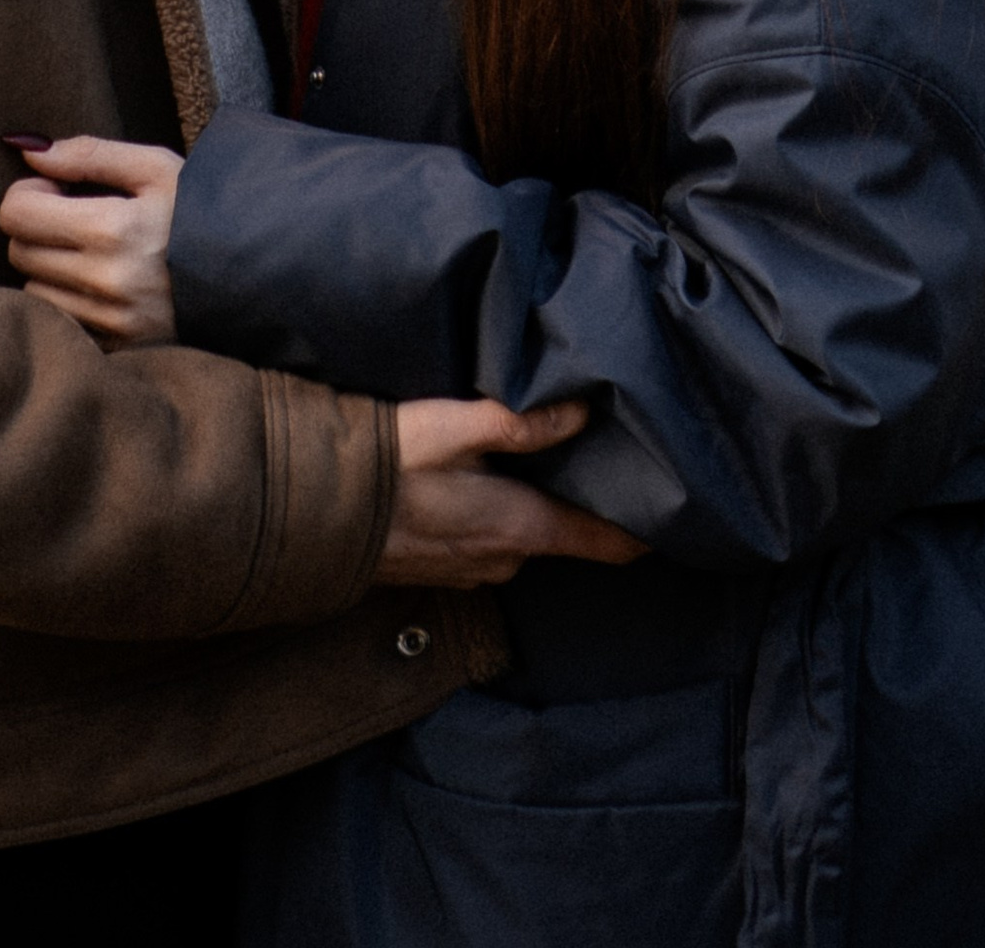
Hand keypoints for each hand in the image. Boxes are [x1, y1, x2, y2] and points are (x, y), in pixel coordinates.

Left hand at [0, 135, 181, 344]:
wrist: (254, 277)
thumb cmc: (202, 212)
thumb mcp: (156, 167)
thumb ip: (89, 154)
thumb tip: (28, 151)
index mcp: (112, 229)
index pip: (17, 213)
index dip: (28, 195)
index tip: (57, 191)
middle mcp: (105, 282)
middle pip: (18, 251)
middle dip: (36, 228)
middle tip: (74, 217)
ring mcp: (110, 323)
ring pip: (33, 291)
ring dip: (50, 268)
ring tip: (91, 252)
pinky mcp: (116, 349)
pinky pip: (60, 322)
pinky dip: (67, 302)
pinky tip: (100, 285)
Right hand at [375, 396, 645, 590]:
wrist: (313, 516)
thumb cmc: (386, 466)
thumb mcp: (451, 428)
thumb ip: (517, 422)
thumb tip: (581, 412)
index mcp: (521, 527)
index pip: (605, 543)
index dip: (641, 531)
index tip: (671, 510)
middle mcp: (505, 561)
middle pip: (562, 532)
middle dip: (574, 500)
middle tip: (585, 452)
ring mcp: (472, 572)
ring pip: (520, 536)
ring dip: (526, 507)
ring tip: (524, 459)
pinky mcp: (442, 572)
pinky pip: (485, 544)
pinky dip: (491, 517)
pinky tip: (471, 485)